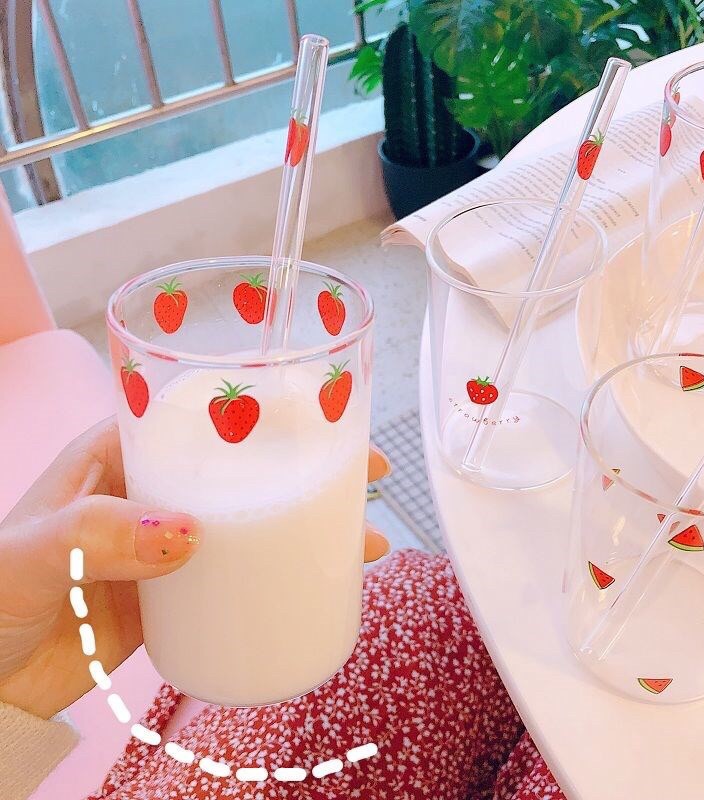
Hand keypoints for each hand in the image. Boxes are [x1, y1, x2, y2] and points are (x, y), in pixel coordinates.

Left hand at [0, 420, 391, 718]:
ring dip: (309, 525)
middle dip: (307, 466)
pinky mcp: (178, 594)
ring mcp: (168, 546)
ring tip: (362, 541)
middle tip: (365, 472)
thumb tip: (189, 534)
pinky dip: (282, 574)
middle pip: (245, 467)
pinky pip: (241, 574)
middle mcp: (151, 493)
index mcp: (118, 458)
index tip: (318, 416)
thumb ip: (97, 533)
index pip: (201, 417)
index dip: (263, 410)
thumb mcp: (32, 551)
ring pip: (254, 521)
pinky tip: (318, 582)